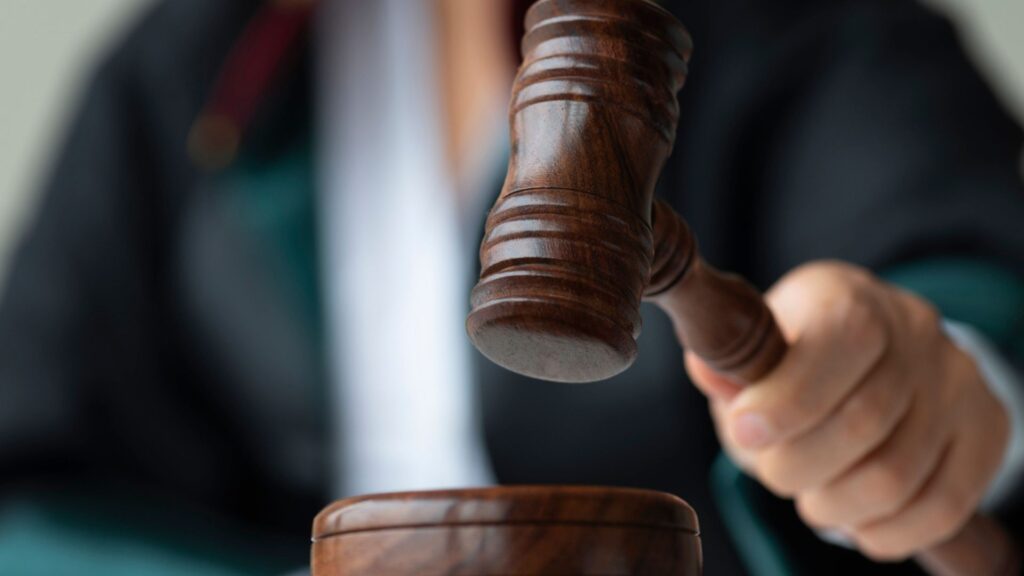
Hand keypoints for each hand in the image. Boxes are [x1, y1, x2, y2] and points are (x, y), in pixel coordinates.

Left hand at [686, 261, 1008, 560]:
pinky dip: (886, 531)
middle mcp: (914, 331)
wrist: (875, 348)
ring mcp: (956, 380)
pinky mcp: (984, 427)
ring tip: (813, 497)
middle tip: (775, 473)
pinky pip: (941, 506)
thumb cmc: (797, 353)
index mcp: (848, 299)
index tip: (743, 432)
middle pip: (861, 424)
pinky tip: (855, 519)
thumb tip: (708, 370)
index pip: (839, 345)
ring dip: (835, 505)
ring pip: (896, 476)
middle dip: (797, 466)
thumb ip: (732, 368)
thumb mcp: (758, 347)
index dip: (786, 401)